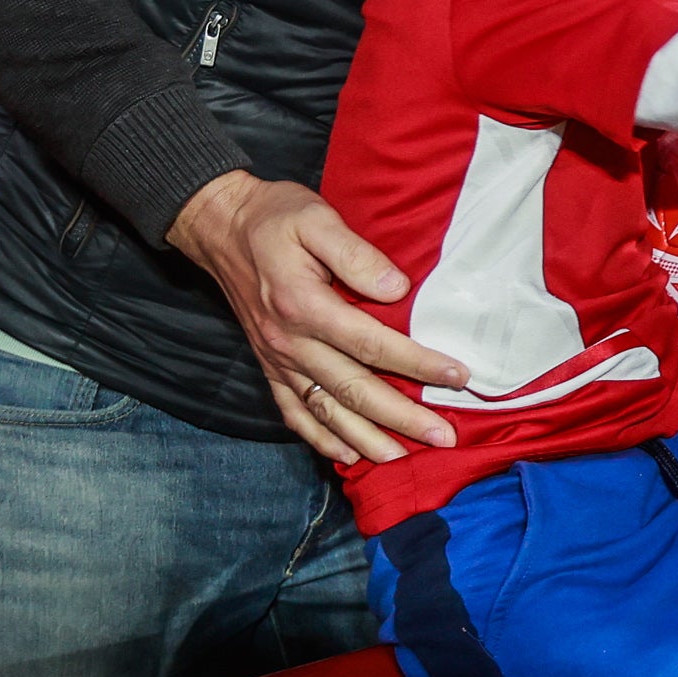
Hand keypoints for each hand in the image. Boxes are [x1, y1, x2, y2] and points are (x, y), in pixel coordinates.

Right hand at [167, 170, 467, 461]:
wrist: (220, 226)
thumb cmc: (275, 218)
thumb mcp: (316, 218)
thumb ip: (356, 255)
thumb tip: (396, 289)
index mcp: (305, 306)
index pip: (373, 344)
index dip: (418, 364)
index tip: (458, 376)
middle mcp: (291, 341)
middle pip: (354, 390)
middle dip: (402, 419)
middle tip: (444, 438)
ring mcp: (278, 359)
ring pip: (327, 411)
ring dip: (367, 439)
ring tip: (404, 458)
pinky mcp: (269, 365)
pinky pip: (294, 412)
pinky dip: (321, 439)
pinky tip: (349, 456)